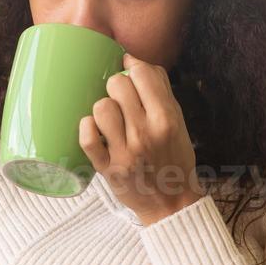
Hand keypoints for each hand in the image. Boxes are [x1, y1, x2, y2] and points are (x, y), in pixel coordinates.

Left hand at [80, 52, 205, 225]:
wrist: (172, 203)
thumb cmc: (174, 158)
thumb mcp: (178, 123)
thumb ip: (161, 92)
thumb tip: (135, 61)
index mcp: (166, 119)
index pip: (142, 73)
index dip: (133, 68)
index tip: (130, 74)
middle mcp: (146, 133)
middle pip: (117, 84)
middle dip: (116, 87)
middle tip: (121, 100)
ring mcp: (125, 152)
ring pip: (101, 107)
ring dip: (103, 109)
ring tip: (111, 119)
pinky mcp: (107, 168)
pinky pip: (87, 137)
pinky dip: (87, 129)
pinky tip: (96, 131)